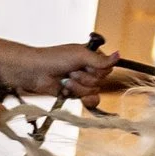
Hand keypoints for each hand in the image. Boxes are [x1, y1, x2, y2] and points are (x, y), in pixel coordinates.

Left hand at [8, 41, 122, 106]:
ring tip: (65, 80)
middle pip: (101, 81)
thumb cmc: (54, 58)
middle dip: (84, 78)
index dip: (97, 70)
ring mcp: (82, 82)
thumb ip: (100, 60)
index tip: (84, 65)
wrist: (35, 72)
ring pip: (93, 91)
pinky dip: (80, 97)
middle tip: (70, 71)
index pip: (107, 68)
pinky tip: (69, 91)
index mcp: (92, 57)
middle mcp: (89, 69)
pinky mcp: (74, 94)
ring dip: (77, 87)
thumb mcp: (80, 55)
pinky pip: (88, 100)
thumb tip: (119, 55)